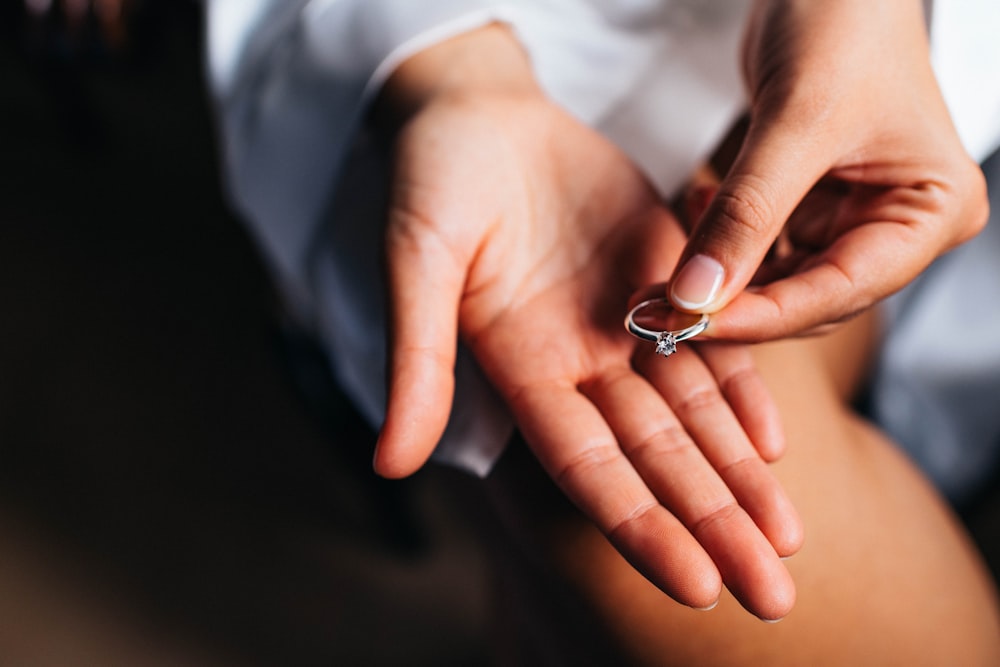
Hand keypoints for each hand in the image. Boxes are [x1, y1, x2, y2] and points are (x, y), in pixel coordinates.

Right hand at [372, 26, 801, 619]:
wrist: (479, 114)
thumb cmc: (433, 182)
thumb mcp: (416, 264)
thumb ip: (416, 361)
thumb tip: (388, 464)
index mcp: (521, 369)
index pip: (589, 466)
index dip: (641, 524)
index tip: (697, 585)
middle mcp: (578, 362)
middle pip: (656, 458)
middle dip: (712, 524)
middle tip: (772, 596)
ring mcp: (623, 322)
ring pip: (692, 413)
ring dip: (741, 475)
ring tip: (790, 540)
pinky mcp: (663, 275)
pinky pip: (711, 344)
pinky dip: (743, 391)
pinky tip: (776, 445)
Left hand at [668, 0, 987, 338]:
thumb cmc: (844, 23)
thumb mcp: (797, 121)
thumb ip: (747, 213)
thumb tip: (697, 294)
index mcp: (931, 211)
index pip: (843, 290)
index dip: (765, 315)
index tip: (693, 321)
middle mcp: (900, 225)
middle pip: (811, 298)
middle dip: (735, 306)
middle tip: (660, 311)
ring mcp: (856, 218)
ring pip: (781, 283)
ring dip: (721, 284)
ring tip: (663, 278)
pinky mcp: (814, 207)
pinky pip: (763, 251)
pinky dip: (723, 248)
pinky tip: (695, 219)